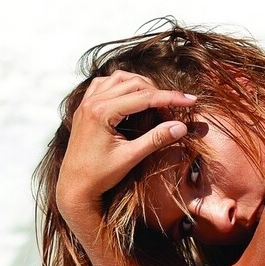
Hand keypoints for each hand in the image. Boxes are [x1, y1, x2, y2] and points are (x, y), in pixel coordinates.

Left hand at [56, 70, 198, 214]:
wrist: (73, 187)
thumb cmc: (99, 176)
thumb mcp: (130, 157)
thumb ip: (156, 140)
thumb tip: (181, 127)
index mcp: (101, 112)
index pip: (144, 97)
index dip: (170, 98)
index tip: (190, 100)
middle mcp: (91, 102)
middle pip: (133, 83)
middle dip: (157, 91)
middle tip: (176, 106)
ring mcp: (86, 103)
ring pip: (118, 78)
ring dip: (140, 84)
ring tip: (157, 98)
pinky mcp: (84, 108)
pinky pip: (104, 84)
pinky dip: (121, 85)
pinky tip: (132, 96)